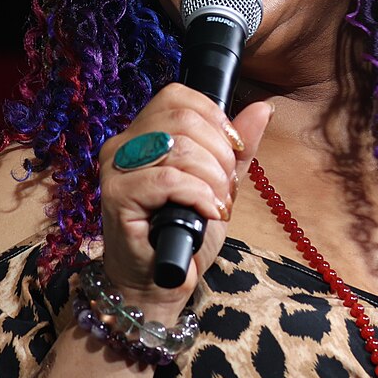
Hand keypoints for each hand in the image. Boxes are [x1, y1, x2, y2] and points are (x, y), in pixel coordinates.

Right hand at [95, 87, 274, 313]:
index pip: (179, 96)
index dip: (215, 118)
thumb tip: (262, 107)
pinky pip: (168, 180)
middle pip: (183, 118)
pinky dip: (199, 195)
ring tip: (216, 204)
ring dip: (213, 178)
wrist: (162, 282)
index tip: (233, 151)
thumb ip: (238, 147)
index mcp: (144, 133)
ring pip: (178, 148)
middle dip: (220, 154)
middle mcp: (123, 144)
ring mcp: (116, 169)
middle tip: (225, 187)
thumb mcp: (219, 184)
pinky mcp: (116, 196)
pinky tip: (207, 213)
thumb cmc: (186, 234)